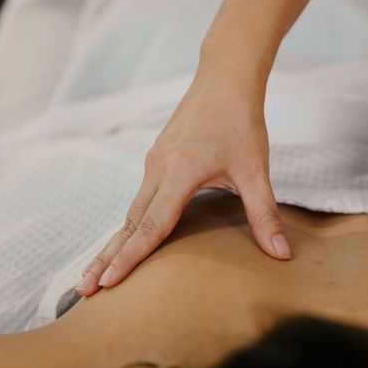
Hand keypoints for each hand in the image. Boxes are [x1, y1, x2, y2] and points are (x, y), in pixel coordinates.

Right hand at [76, 68, 289, 296]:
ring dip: (114, 243)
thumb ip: (264, 214)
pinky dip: (127, 224)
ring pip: (130, 211)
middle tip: (85, 290)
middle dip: (107, 258)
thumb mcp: (256, 169)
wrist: (225, 77)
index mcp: (180, 172)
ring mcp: (154, 161)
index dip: (131, 257)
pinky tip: (124, 240)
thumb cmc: (242, 122)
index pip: (152, 225)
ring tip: (96, 273)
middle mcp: (158, 168)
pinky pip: (138, 198)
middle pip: (130, 223)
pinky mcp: (156, 157)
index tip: (110, 283)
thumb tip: (281, 254)